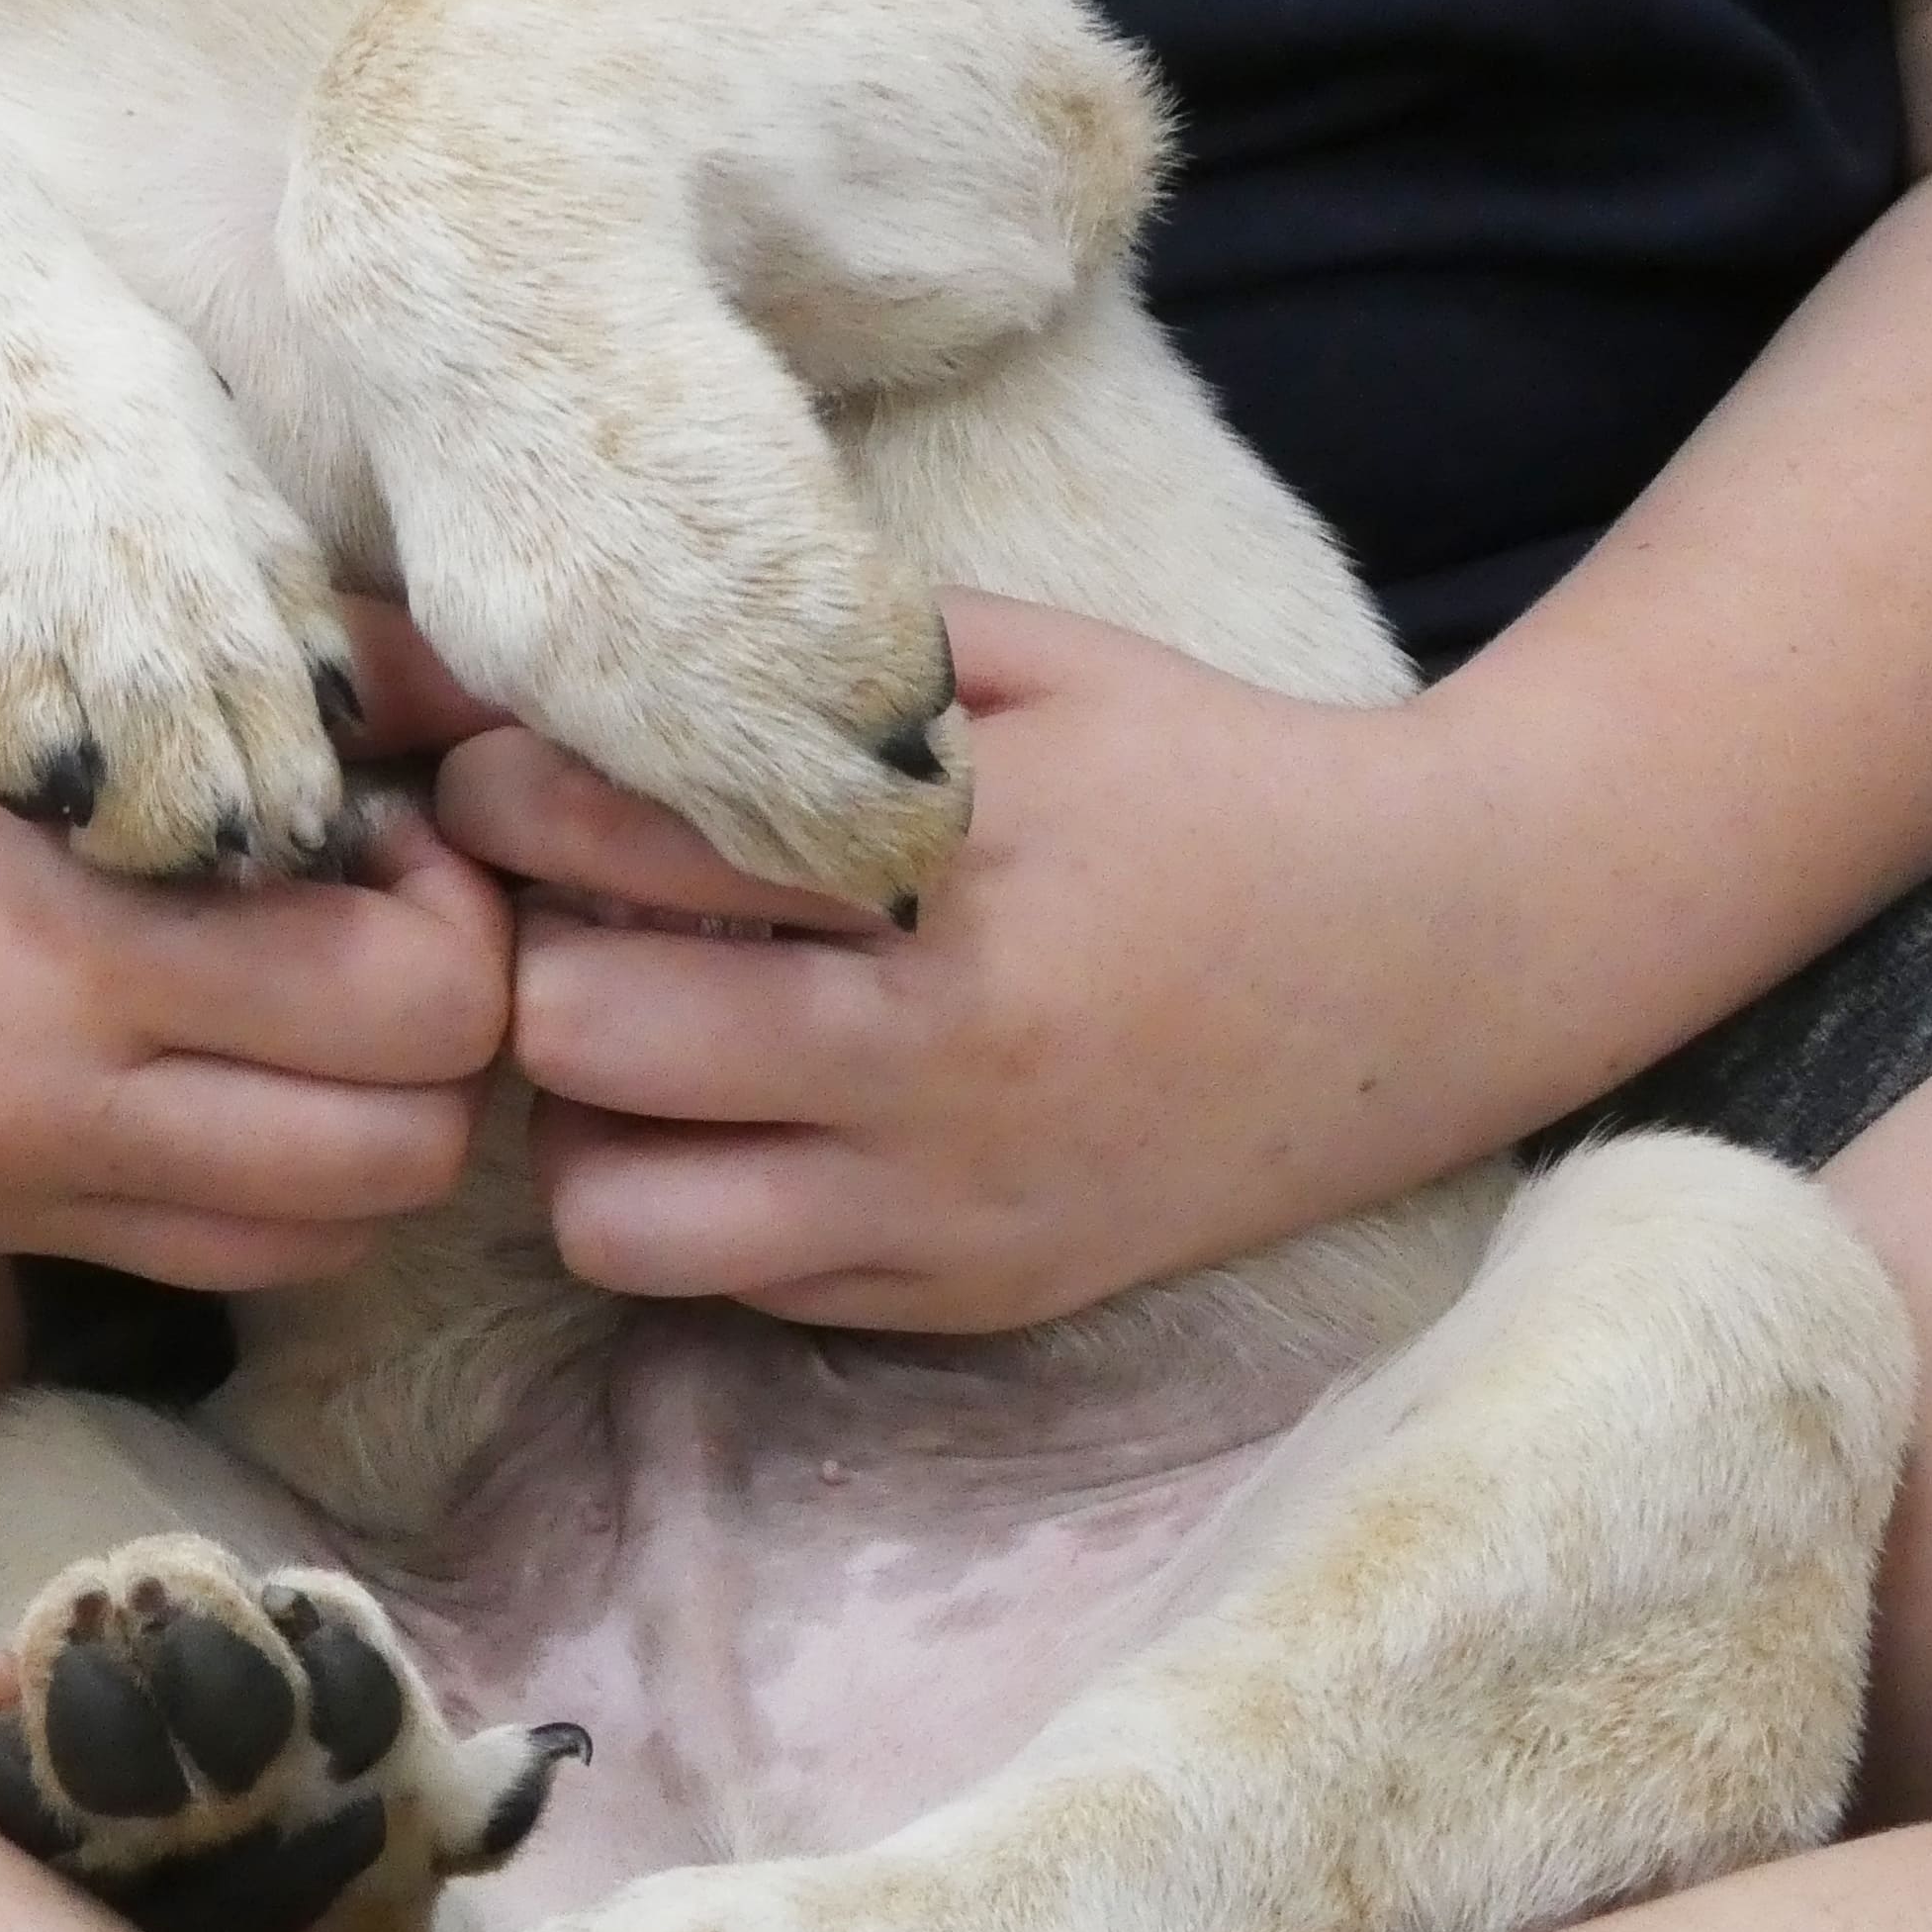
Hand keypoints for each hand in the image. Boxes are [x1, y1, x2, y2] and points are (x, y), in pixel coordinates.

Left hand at [427, 591, 1517, 1330]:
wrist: (1436, 958)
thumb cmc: (1212, 781)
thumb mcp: (1035, 661)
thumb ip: (833, 651)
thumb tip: (616, 638)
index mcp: (936, 863)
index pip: (612, 837)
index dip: (504, 798)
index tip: (494, 778)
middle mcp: (930, 1048)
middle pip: (575, 1034)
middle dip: (525, 965)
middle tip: (541, 922)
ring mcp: (948, 1196)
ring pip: (616, 1216)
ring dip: (583, 1127)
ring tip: (626, 1047)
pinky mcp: (974, 1294)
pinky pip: (736, 1291)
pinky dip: (695, 1207)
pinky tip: (740, 1119)